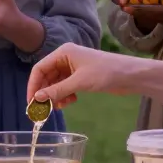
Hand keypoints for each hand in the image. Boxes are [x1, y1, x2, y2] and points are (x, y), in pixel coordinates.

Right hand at [24, 42, 142, 108]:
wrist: (131, 75)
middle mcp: (66, 58)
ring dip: (55, 96)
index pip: (39, 68)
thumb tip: (36, 99)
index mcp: (63, 53)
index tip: (31, 103)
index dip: (33, 85)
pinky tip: (70, 102)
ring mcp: (74, 68)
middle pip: (47, 77)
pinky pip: (66, 87)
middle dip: (44, 93)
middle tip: (42, 110)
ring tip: (58, 107)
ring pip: (56, 83)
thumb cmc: (105, 73)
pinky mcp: (81, 77)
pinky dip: (65, 96)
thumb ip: (57, 90)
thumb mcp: (79, 82)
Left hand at [127, 0, 162, 31]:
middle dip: (139, 12)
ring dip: (147, 13)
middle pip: (156, 18)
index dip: (141, 10)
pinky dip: (158, 14)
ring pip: (161, 20)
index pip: (159, 12)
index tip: (126, 6)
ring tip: (131, 5)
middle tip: (123, 4)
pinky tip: (150, 6)